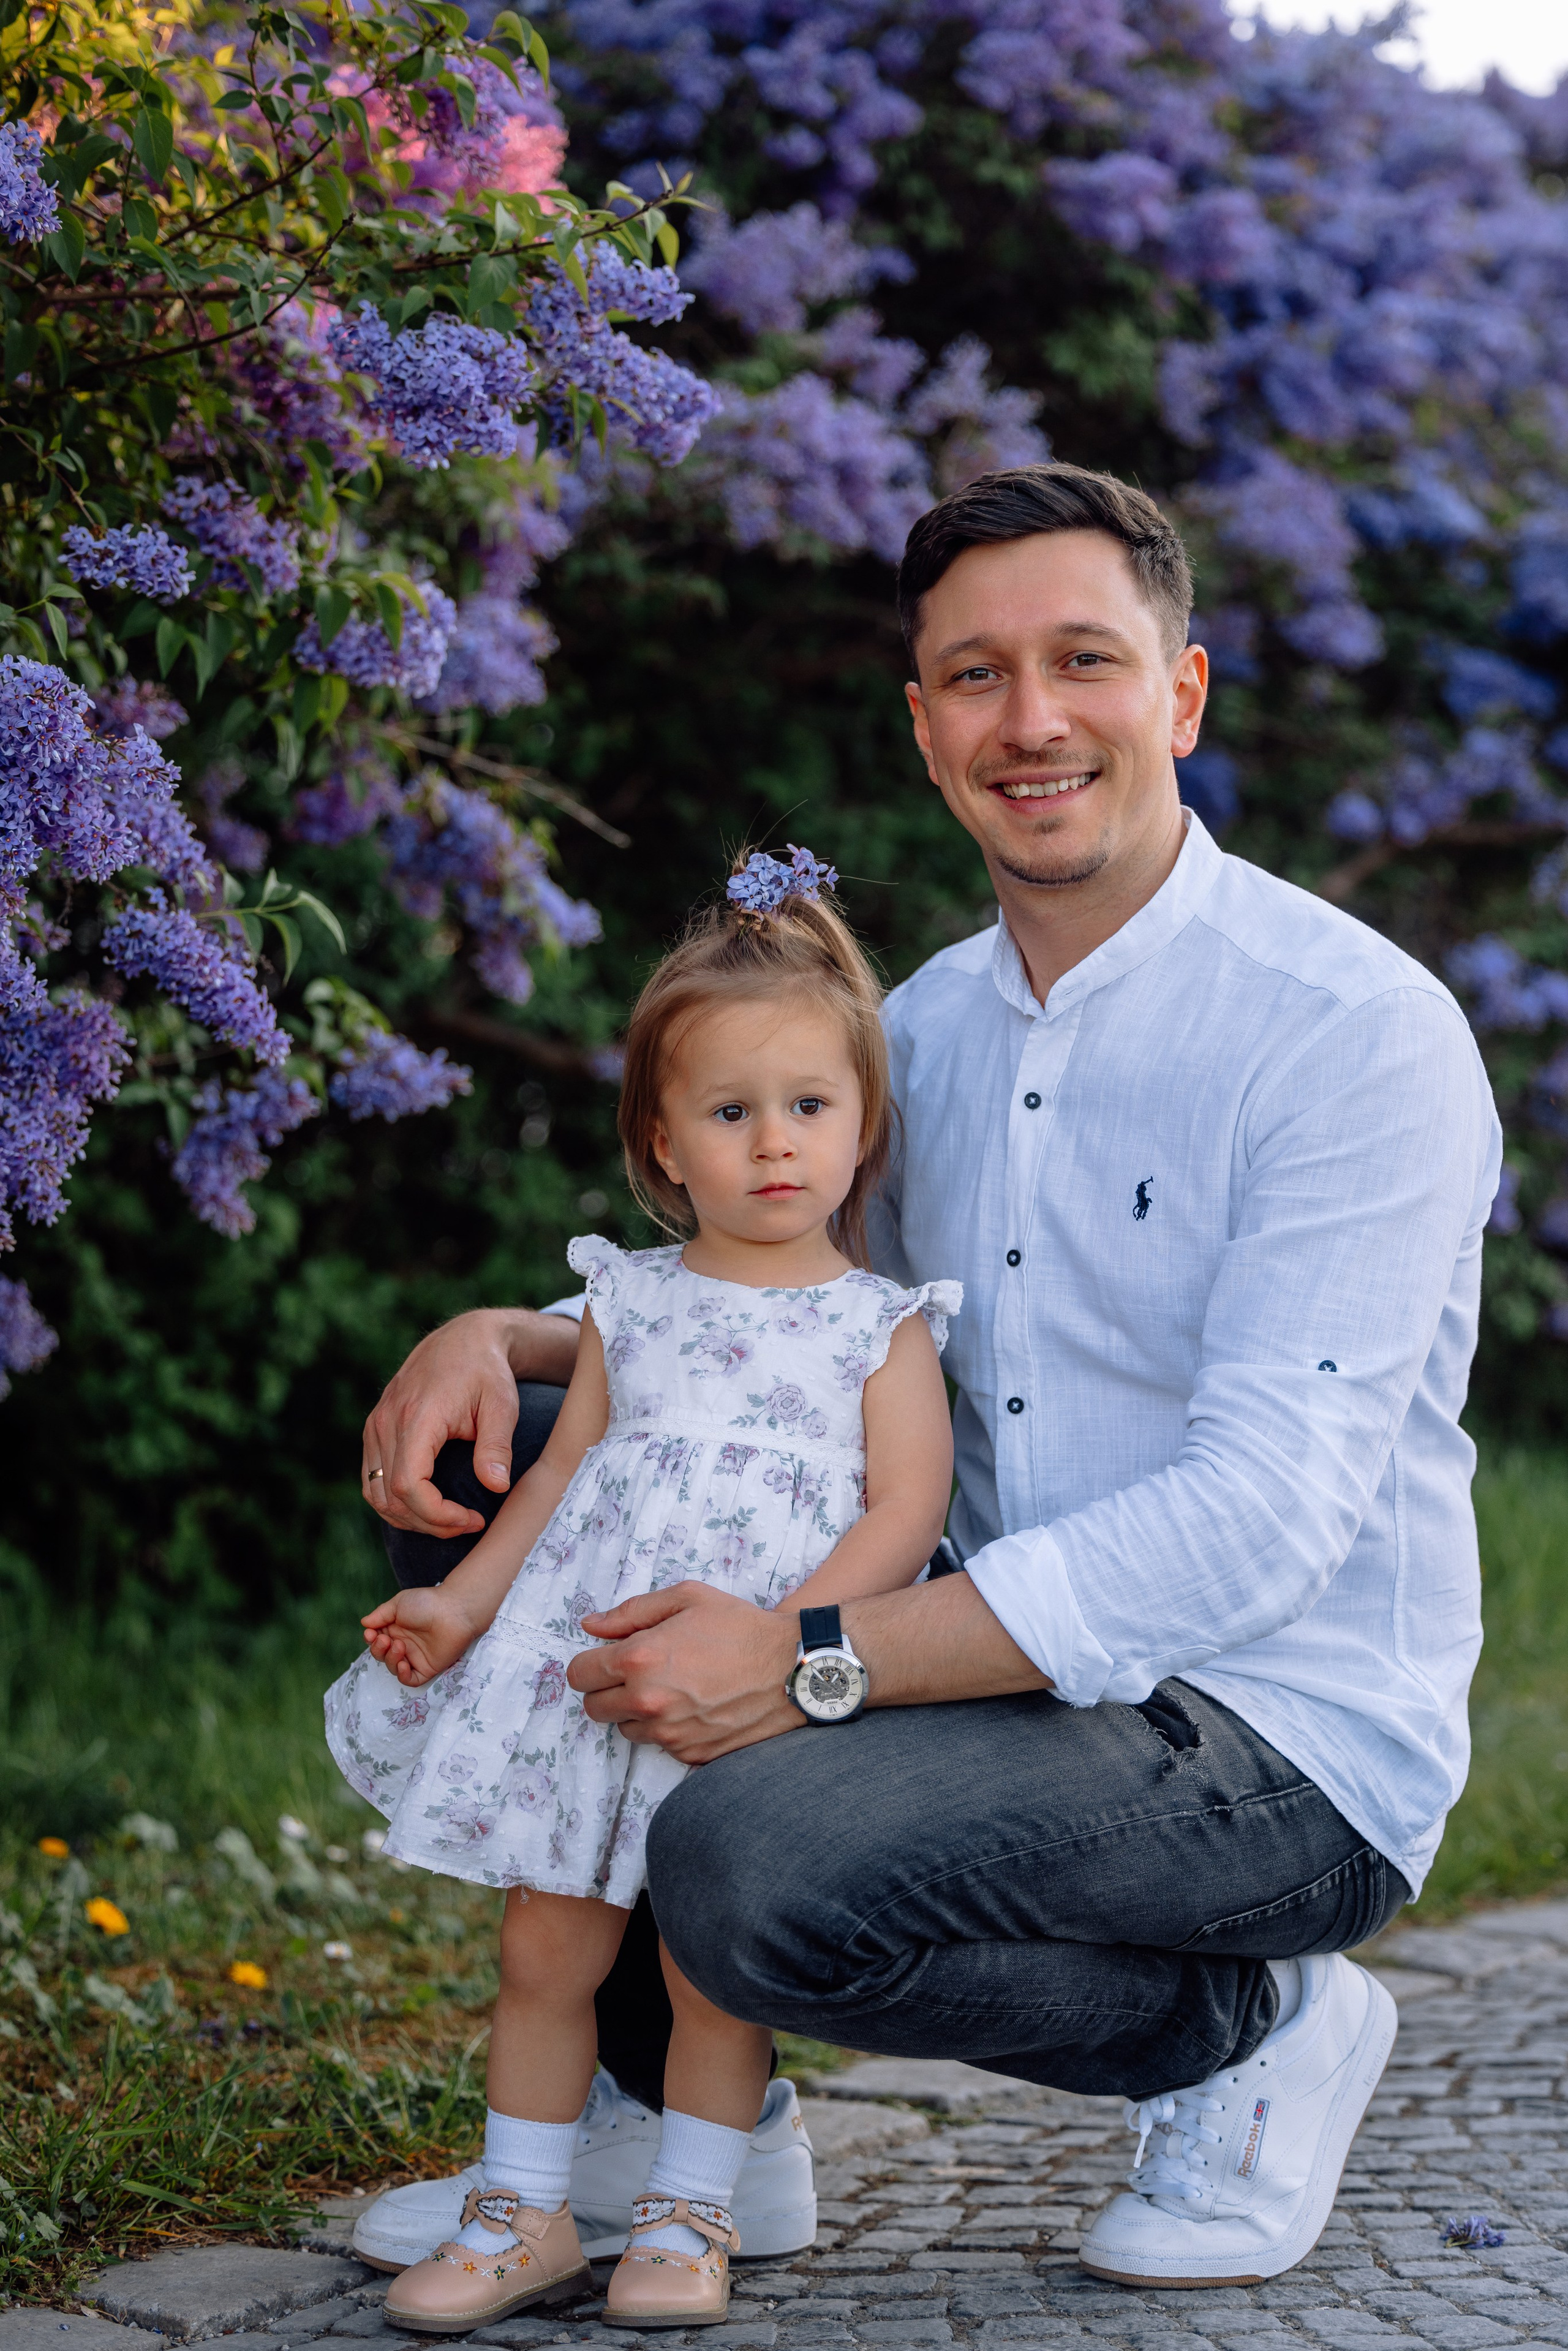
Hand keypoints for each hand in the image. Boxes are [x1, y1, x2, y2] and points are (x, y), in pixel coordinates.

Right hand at [360, 1588, 476, 1685]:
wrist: (453, 1610)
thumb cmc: (427, 1603)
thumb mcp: (399, 1604)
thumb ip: (380, 1614)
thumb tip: (364, 1623)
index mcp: (396, 1628)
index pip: (377, 1640)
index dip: (371, 1640)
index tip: (371, 1633)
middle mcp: (404, 1643)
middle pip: (382, 1655)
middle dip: (378, 1650)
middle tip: (385, 1640)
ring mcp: (416, 1657)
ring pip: (393, 1667)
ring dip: (390, 1659)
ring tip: (399, 1646)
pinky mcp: (428, 1668)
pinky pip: (411, 1679)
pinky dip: (403, 1676)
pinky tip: (402, 1665)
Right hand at [361, 1307, 578, 1535]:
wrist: (463, 1340)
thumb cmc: (487, 1372)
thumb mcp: (502, 1405)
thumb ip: (497, 1446)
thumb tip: (496, 1487)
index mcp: (417, 1416)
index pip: (409, 1485)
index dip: (437, 1515)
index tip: (472, 1519)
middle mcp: (386, 1422)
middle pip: (391, 1497)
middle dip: (430, 1523)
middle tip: (468, 1524)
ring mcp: (375, 1426)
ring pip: (376, 1494)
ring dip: (410, 1518)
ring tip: (450, 1520)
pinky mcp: (375, 1429)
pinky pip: (372, 1480)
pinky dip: (395, 1502)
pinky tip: (428, 1506)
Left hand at [569, 1584, 800, 1763]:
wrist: (792, 1668)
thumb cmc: (740, 1627)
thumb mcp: (686, 1598)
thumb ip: (630, 1612)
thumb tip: (590, 1626)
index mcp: (639, 1659)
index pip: (580, 1675)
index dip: (589, 1664)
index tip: (605, 1659)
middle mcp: (648, 1702)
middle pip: (593, 1708)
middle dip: (607, 1690)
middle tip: (636, 1673)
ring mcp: (669, 1733)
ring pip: (626, 1729)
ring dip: (637, 1711)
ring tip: (673, 1687)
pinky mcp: (690, 1754)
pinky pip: (661, 1744)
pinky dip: (669, 1728)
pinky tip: (695, 1705)